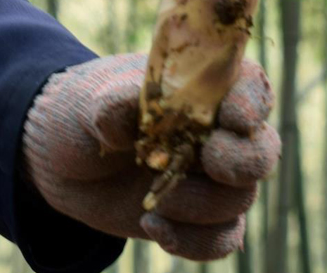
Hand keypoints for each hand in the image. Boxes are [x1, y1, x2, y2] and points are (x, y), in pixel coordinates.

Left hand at [21, 52, 279, 260]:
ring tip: (149, 198)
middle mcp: (219, 129)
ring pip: (240, 198)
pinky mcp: (199, 216)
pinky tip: (153, 227)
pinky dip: (194, 242)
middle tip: (207, 160)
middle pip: (262, 149)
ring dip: (198, 203)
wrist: (64, 158)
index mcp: (203, 85)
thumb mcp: (92, 98)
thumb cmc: (85, 108)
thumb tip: (123, 122)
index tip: (233, 118)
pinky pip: (223, 238)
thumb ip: (113, 104)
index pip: (248, 86)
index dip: (251, 102)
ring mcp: (212, 176)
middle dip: (243, 160)